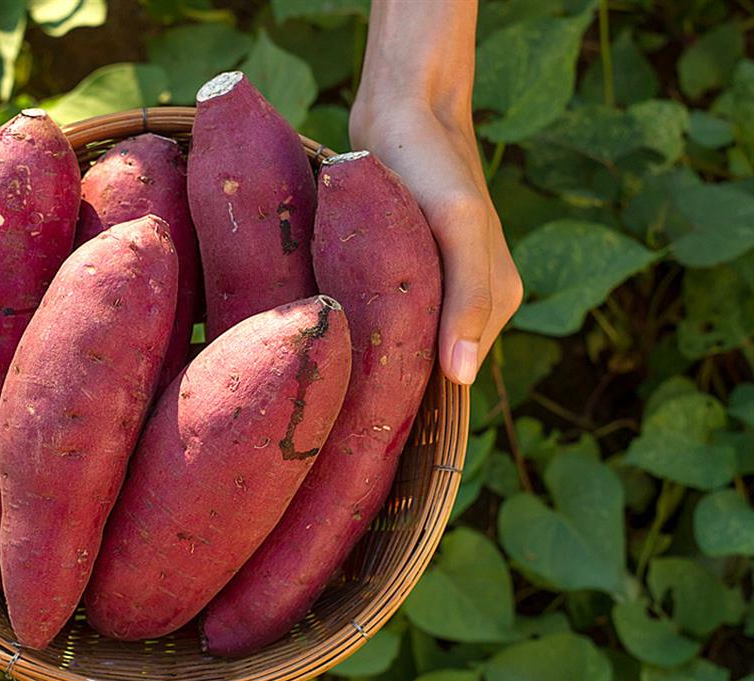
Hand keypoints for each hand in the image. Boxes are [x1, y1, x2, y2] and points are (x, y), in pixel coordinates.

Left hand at [349, 98, 521, 385]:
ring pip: (404, 345)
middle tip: (331, 399)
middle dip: (387, 382)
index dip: (411, 402)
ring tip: (328, 369)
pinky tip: (331, 335)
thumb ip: (468, 297)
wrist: (401, 112)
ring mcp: (439, 287)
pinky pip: (387, 317)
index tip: (360, 422)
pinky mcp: (408, 272)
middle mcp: (472, 303)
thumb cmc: (431, 165)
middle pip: (427, 367)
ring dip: (370, 355)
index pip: (453, 382)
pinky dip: (362, 327)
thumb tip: (461, 377)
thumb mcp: (456, 225)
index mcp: (496, 303)